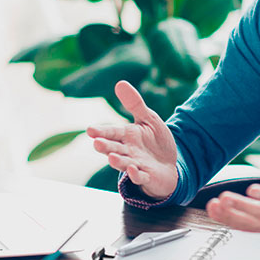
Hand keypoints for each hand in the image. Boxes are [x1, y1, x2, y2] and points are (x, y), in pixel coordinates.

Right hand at [86, 80, 178, 199]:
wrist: (169, 164)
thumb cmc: (155, 141)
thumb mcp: (148, 119)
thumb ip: (135, 104)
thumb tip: (120, 83)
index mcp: (126, 136)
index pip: (112, 132)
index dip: (102, 131)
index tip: (90, 130)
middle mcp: (128, 151)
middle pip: (114, 148)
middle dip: (106, 146)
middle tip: (96, 143)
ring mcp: (136, 164)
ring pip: (124, 163)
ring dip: (117, 162)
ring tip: (111, 158)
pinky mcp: (147, 176)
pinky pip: (140, 176)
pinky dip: (136, 175)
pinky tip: (133, 170)